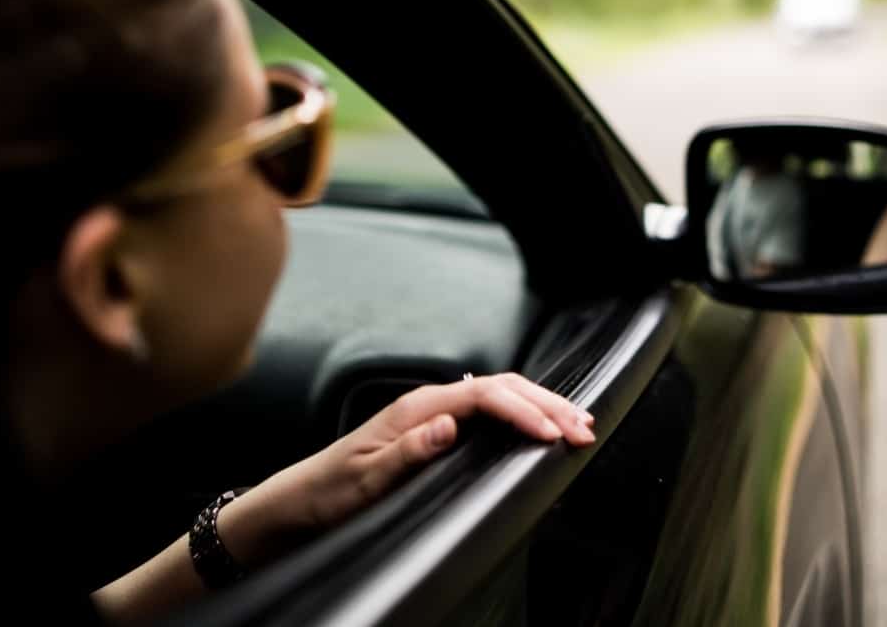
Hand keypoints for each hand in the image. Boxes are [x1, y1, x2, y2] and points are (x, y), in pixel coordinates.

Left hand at [218, 373, 594, 566]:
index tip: (551, 434)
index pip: (485, 394)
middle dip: (548, 404)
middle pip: (502, 388)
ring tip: (577, 421)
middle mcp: (430, 403)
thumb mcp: (365, 479)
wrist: (301, 500)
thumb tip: (448, 425)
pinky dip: (523, 415)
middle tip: (585, 426)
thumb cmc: (330, 491)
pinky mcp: (438, 429)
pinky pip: (491, 411)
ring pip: (501, 395)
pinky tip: (540, 425)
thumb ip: (408, 451)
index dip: (523, 411)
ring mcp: (436, 413)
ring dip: (541, 406)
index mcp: (417, 407)